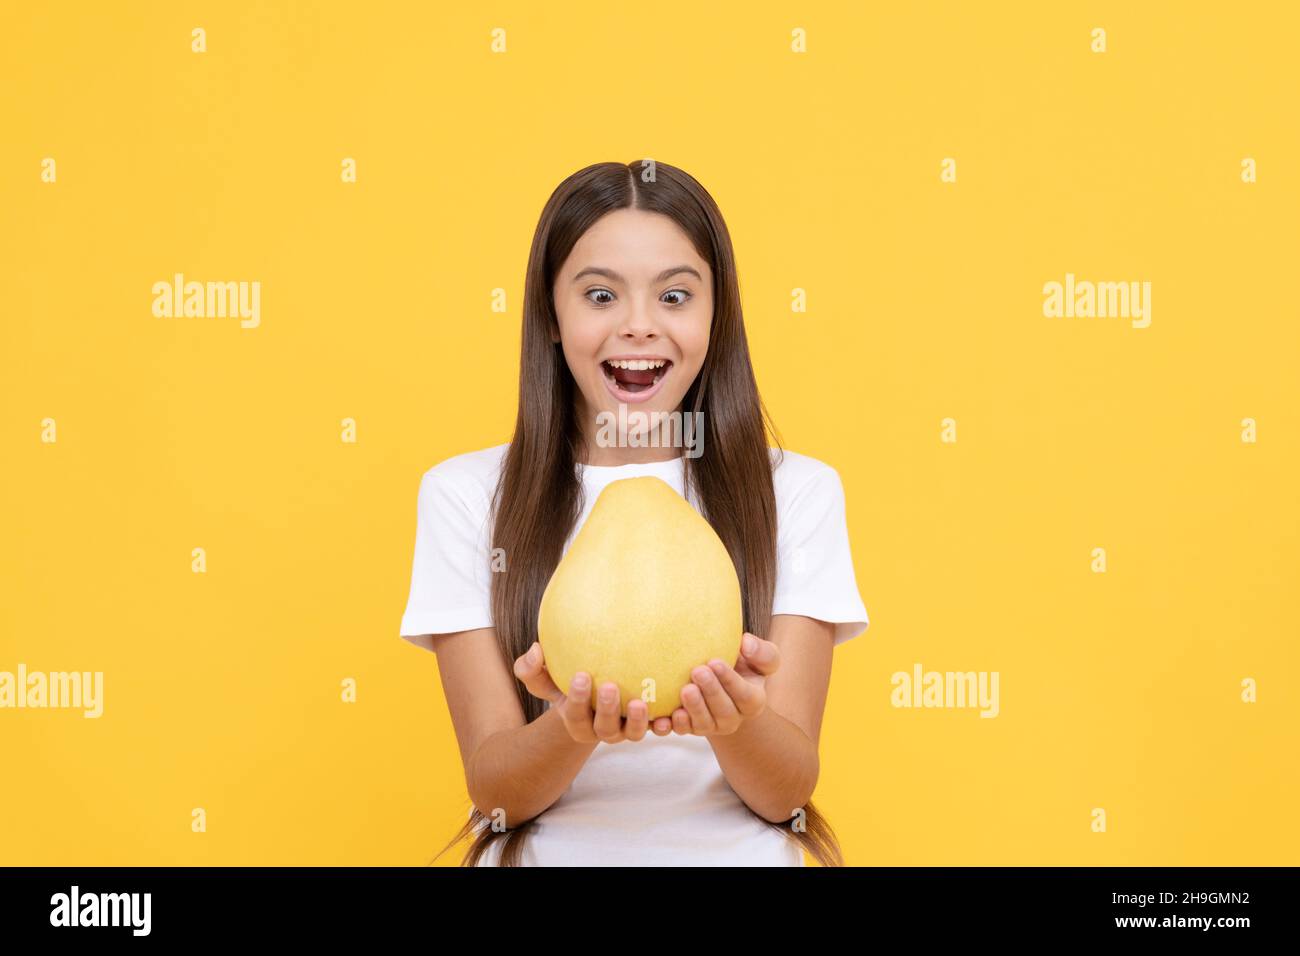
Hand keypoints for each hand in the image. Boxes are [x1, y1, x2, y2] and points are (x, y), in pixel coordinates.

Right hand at [513, 640, 673, 743]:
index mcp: (576, 720)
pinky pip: (657, 728)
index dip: (577, 699)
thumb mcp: (544, 676)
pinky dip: (664, 724)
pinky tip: (670, 713)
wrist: (594, 690)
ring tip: (640, 703)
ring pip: (632, 734)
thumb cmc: (565, 679)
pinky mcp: (648, 724)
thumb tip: (535, 650)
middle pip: (604, 729)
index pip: (575, 714)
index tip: (581, 675)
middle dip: (607, 710)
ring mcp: (626, 729)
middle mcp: (601, 729)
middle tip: (610, 687)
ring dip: (637, 722)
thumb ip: (530, 668)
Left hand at [669, 632, 779, 736]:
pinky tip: (660, 719)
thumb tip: (746, 643)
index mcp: (752, 701)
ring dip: (693, 708)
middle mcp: (732, 718)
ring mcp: (709, 725)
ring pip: (702, 724)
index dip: (730, 680)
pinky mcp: (688, 728)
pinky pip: (679, 730)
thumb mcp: (760, 657)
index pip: (745, 694)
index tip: (715, 661)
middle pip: (723, 711)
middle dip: (710, 692)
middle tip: (697, 671)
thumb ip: (762, 652)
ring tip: (685, 690)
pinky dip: (668, 726)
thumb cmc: (742, 664)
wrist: (718, 680)